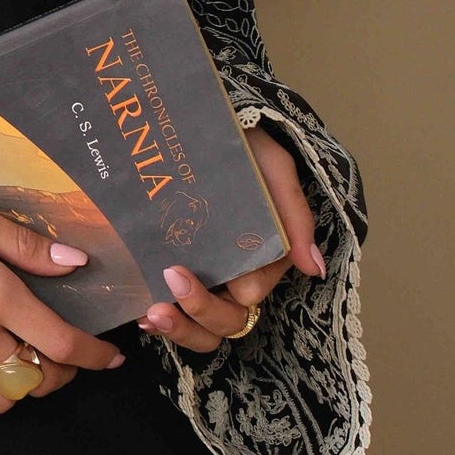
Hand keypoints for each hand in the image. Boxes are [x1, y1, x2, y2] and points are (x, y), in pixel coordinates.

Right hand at [0, 188, 124, 425]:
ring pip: (2, 401)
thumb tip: (77, 262)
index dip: (95, 355)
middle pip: (37, 378)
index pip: (62, 343)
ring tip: (19, 370)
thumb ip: (25, 243)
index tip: (112, 357)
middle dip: (61, 373)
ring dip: (20, 390)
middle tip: (61, 359)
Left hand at [137, 124, 325, 355]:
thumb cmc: (248, 147)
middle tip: (163, 302)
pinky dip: (160, 321)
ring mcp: (208, 277)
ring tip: (152, 315)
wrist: (204, 123)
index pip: (245, 299)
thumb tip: (314, 268)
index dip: (215, 301)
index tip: (181, 276)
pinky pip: (177, 314)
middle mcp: (237, 274)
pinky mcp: (177, 272)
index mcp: (264, 258)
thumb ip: (295, 216)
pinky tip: (140, 312)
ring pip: (203, 330)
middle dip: (196, 316)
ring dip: (178, 330)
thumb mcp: (274, 171)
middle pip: (225, 322)